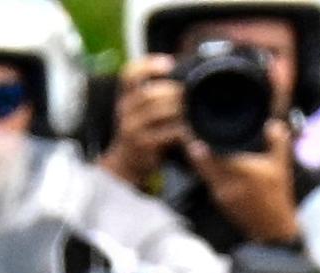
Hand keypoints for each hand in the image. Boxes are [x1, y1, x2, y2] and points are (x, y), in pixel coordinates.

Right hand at [105, 58, 185, 186]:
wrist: (127, 163)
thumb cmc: (142, 131)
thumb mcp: (140, 110)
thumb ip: (155, 95)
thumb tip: (182, 74)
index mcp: (126, 97)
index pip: (128, 74)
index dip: (148, 65)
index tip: (169, 62)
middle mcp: (125, 110)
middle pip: (148, 94)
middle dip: (172, 91)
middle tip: (191, 92)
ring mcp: (132, 128)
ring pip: (156, 112)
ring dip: (178, 109)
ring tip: (194, 109)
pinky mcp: (143, 145)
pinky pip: (165, 133)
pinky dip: (180, 130)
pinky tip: (191, 129)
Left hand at [189, 119, 302, 244]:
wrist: (272, 229)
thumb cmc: (277, 197)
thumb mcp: (281, 167)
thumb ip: (278, 143)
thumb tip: (274, 124)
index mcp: (240, 170)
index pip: (211, 151)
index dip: (197, 138)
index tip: (192, 126)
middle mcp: (225, 182)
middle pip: (199, 159)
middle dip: (192, 144)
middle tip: (188, 131)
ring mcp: (220, 192)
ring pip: (201, 170)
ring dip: (197, 157)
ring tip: (194, 142)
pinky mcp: (218, 199)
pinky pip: (206, 179)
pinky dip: (204, 168)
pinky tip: (205, 160)